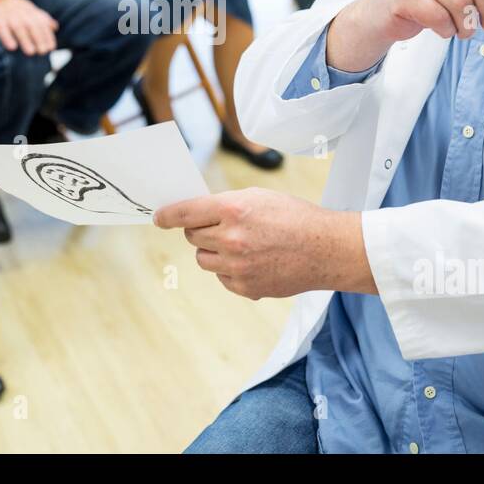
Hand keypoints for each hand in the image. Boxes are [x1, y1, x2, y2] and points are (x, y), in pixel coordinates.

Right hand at [0, 0, 58, 54]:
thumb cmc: (11, 7)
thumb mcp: (27, 9)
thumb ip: (40, 17)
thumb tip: (55, 26)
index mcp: (29, 10)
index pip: (41, 23)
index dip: (47, 35)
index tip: (51, 48)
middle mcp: (19, 11)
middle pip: (31, 25)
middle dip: (38, 38)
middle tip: (42, 52)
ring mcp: (7, 14)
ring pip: (18, 27)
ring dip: (25, 40)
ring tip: (31, 52)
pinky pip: (1, 28)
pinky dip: (6, 37)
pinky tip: (12, 47)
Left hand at [155, 187, 371, 298]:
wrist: (326, 249)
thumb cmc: (295, 217)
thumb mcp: (259, 196)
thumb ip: (225, 204)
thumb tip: (197, 214)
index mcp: (233, 209)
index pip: (184, 213)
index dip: (167, 215)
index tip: (158, 218)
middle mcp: (231, 238)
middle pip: (192, 236)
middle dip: (200, 230)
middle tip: (221, 226)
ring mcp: (236, 266)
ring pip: (203, 259)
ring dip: (213, 251)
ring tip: (240, 244)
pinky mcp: (244, 287)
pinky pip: (221, 277)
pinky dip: (229, 270)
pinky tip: (253, 261)